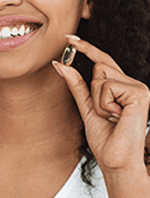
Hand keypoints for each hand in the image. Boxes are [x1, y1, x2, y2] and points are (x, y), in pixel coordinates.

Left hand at [52, 35, 149, 172]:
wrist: (116, 160)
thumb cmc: (105, 137)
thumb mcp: (86, 106)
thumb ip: (76, 85)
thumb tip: (60, 64)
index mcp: (122, 86)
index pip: (102, 61)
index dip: (86, 48)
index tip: (68, 37)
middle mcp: (133, 84)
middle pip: (99, 66)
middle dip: (93, 89)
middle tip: (106, 112)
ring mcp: (138, 87)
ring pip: (100, 76)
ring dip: (97, 100)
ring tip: (111, 117)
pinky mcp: (139, 93)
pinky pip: (106, 87)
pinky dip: (103, 104)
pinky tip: (116, 116)